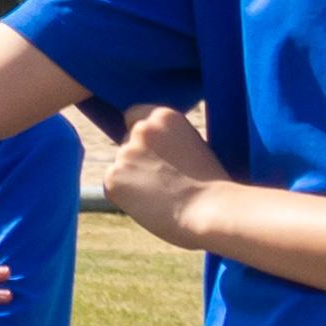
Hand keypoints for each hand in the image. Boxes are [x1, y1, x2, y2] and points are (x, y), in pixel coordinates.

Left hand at [89, 105, 222, 248]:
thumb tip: (151, 150)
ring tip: (161, 196)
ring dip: (132, 178)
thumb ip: (168, 142)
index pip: (134, 115)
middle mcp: (141, 129)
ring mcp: (124, 152)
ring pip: (120, 165)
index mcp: (164, 116)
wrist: (210, 210)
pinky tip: (149, 204)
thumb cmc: (212, 185)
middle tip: (163, 181)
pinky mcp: (112, 177)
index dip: (142, 135)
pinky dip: (124, 196)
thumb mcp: (194, 147)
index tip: (152, 150)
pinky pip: (113, 185)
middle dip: (138, 159)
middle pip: (126, 142)